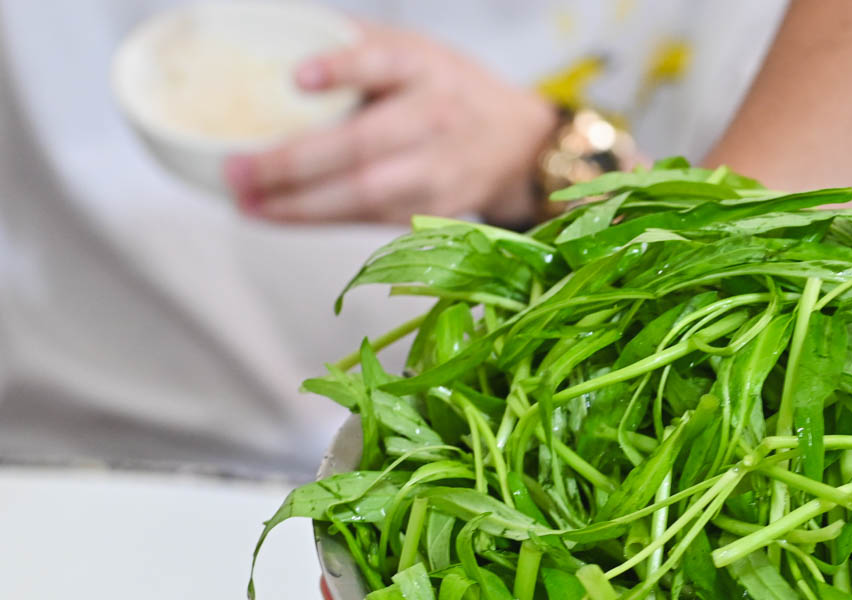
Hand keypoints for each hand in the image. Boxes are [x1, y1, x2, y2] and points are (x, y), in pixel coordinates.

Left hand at [226, 21, 556, 224]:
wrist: (519, 145)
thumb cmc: (449, 90)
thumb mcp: (412, 49)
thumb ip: (352, 45)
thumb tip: (269, 32)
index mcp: (425, 68)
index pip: (383, 63)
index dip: (342, 69)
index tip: (298, 77)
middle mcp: (435, 120)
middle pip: (363, 147)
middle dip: (293, 164)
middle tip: (236, 169)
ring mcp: (438, 173)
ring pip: (363, 196)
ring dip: (298, 205)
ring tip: (246, 201)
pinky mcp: (434, 212)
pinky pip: (368, 219)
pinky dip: (319, 219)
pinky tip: (278, 213)